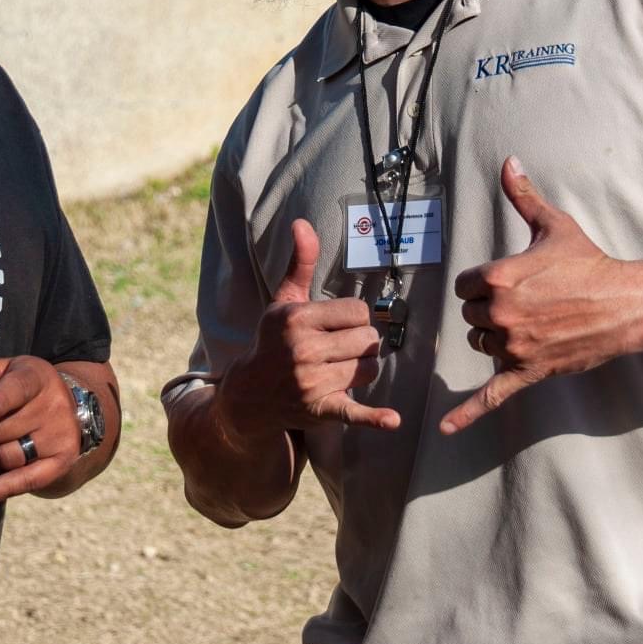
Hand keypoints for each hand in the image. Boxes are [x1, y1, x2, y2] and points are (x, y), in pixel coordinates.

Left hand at [0, 355, 82, 505]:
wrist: (67, 408)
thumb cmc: (21, 388)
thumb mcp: (2, 372)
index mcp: (37, 377)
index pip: (18, 388)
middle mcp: (55, 406)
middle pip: (2, 429)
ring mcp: (60, 436)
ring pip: (8, 456)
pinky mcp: (61, 463)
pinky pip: (27, 480)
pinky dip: (1, 488)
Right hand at [217, 219, 400, 440]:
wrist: (250, 394)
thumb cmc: (273, 340)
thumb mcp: (284, 301)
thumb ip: (300, 263)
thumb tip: (302, 223)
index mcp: (297, 319)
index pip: (358, 312)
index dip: (353, 319)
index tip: (335, 325)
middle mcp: (303, 349)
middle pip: (368, 340)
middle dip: (359, 343)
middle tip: (338, 348)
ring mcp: (311, 381)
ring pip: (369, 369)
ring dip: (361, 369)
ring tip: (339, 368)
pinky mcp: (319, 409)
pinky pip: (353, 413)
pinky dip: (373, 418)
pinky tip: (392, 420)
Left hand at [440, 157, 642, 434]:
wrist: (628, 304)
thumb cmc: (589, 263)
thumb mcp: (552, 226)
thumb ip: (522, 196)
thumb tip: (508, 162)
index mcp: (498, 277)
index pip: (464, 285)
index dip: (482, 283)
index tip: (507, 280)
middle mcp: (500, 313)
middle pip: (470, 315)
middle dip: (491, 309)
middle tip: (527, 301)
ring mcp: (513, 346)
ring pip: (481, 344)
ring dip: (496, 337)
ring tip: (531, 323)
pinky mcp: (527, 371)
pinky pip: (490, 396)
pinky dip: (466, 414)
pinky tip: (446, 431)